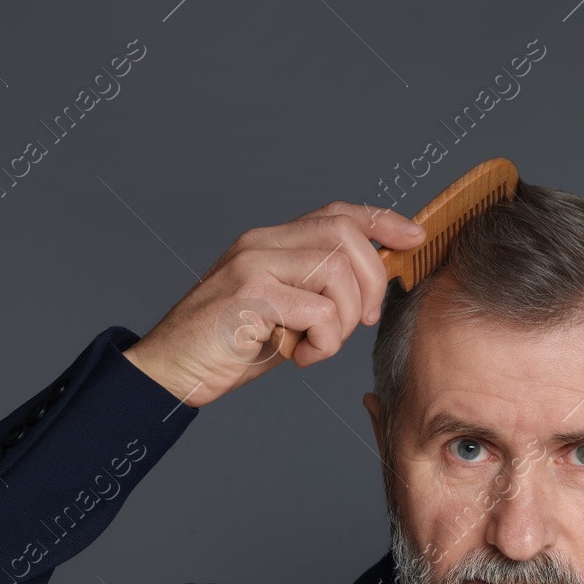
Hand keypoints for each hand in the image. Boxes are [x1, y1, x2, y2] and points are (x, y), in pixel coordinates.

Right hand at [123, 202, 426, 406]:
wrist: (169, 371)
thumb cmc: (227, 347)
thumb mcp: (282, 312)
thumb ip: (316, 292)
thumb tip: (370, 289)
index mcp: (270, 242)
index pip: (336, 212)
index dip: (381, 221)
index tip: (414, 237)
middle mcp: (261, 243)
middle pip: (346, 236)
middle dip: (372, 282)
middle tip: (361, 322)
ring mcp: (253, 265)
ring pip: (337, 271)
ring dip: (343, 320)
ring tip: (315, 344)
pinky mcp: (249, 296)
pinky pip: (318, 310)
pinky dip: (322, 341)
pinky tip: (297, 355)